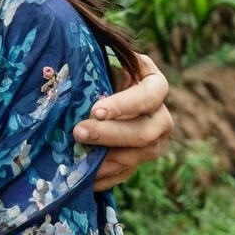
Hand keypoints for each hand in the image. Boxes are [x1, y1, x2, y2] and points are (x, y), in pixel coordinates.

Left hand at [73, 53, 173, 190]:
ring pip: (140, 155)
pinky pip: (127, 172)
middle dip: (111, 134)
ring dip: (109, 159)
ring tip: (79, 157)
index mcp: (153, 82)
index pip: (148, 95)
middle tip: (79, 132)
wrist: (94, 88)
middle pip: (146, 131)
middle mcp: (160, 113)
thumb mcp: (100, 56)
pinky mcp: (138, 157)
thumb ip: (95, 59)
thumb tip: (74, 56)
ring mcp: (153, 139)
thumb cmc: (97, 66)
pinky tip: (86, 178)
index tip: (96, 111)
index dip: (125, 105)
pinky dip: (106, 176)